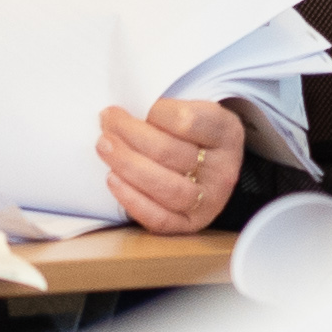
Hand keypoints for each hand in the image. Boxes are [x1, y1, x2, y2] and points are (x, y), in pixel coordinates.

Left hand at [98, 96, 243, 234]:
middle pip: (170, 153)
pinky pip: (160, 219)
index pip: (188, 121)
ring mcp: (208, 202)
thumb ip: (165, 112)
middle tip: (107, 122)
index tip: (139, 107)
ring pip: (166, 188)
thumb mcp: (193, 111)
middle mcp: (222, 171)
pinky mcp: (190, 224)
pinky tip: (113, 179)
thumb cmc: (193, 136)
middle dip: (130, 135)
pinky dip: (132, 200)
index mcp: (227, 134)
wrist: (210, 169)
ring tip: (104, 147)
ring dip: (127, 165)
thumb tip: (121, 116)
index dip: (156, 113)